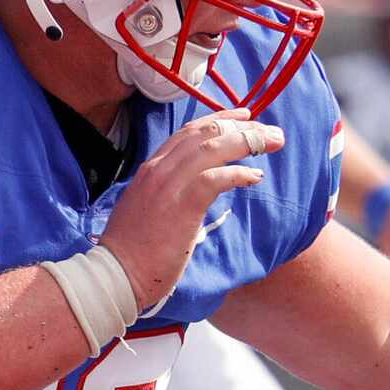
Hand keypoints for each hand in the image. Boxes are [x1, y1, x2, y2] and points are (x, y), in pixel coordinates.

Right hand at [99, 113, 285, 312]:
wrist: (117, 272)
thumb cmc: (136, 249)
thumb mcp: (150, 208)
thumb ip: (171, 191)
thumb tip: (199, 187)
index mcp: (152, 168)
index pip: (189, 132)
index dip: (220, 119)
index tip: (245, 116)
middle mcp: (159, 168)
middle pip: (205, 133)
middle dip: (242, 128)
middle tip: (270, 132)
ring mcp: (168, 184)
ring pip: (212, 148)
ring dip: (247, 142)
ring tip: (272, 143)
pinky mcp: (181, 205)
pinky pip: (215, 178)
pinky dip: (238, 173)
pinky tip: (255, 177)